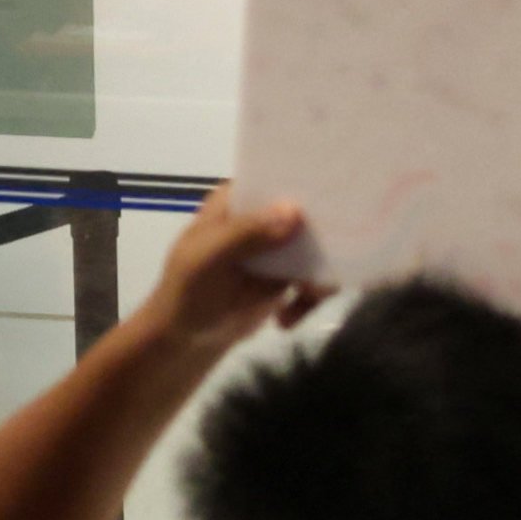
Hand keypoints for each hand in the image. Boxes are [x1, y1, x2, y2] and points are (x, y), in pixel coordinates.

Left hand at [146, 188, 328, 352]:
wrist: (184, 342)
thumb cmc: (186, 293)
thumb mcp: (207, 259)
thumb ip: (246, 234)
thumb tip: (295, 210)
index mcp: (237, 201)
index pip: (276, 177)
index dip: (307, 180)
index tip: (337, 191)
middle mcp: (261, 218)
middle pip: (309, 211)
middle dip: (328, 234)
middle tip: (336, 257)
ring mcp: (277, 249)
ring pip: (321, 248)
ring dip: (321, 275)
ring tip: (310, 297)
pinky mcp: (288, 277)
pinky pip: (317, 279)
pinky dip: (310, 300)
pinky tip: (287, 320)